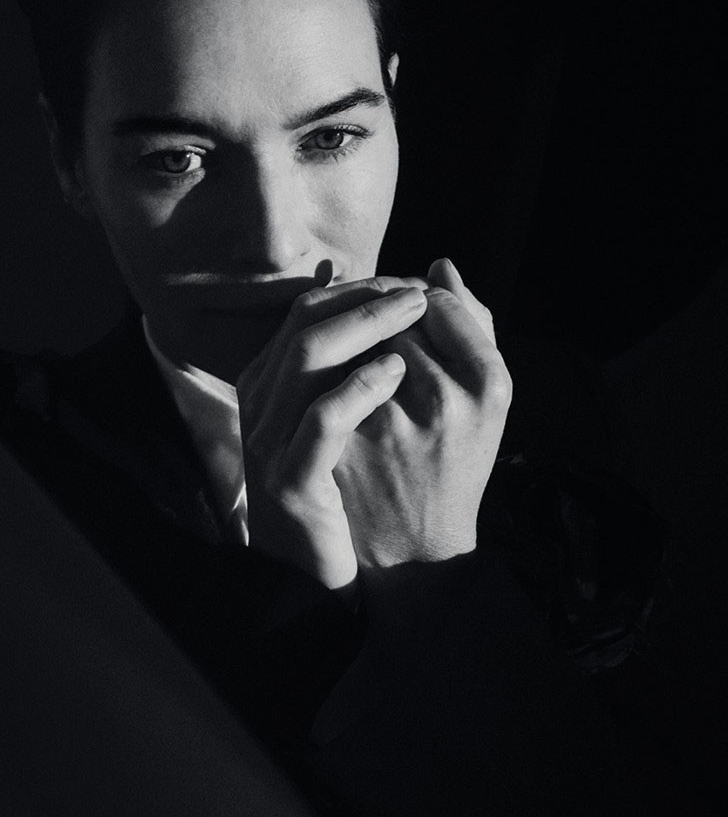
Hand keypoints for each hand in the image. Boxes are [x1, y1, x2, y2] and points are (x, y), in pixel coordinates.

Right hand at [236, 277, 428, 592]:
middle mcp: (259, 402)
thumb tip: (386, 302)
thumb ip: (355, 365)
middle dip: (367, 298)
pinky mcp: (290, 479)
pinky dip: (360, 386)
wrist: (313, 578)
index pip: (308, 310)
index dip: (361, 289)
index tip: (410, 284)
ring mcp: (269, 440)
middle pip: (306, 322)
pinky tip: (398, 371)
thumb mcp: (341, 423)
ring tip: (416, 313)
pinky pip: (323, 418)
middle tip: (419, 291)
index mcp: (267, 383)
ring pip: (308, 356)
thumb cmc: (338, 493)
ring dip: (368, 325)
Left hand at [335, 258, 511, 565]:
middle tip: (383, 336)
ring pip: (357, 343)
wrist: (416, 552)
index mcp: (488, 388)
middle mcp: (443, 403)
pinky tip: (334, 380)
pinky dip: (327, 370)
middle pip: (395, 320)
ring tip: (363, 359)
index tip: (416, 316)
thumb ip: (472, 327)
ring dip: (353, 340)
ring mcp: (388, 424)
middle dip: (384, 319)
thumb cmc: (455, 464)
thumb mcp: (485, 402)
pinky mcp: (343, 444)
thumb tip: (440, 264)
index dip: (420, 302)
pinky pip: (327, 378)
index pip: (441, 306)